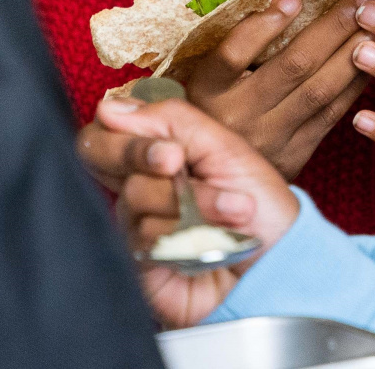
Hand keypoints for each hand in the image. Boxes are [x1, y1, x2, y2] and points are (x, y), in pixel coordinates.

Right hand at [93, 95, 300, 327]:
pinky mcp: (138, 261)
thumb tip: (109, 108)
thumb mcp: (225, 147)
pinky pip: (143, 235)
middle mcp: (140, 182)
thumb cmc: (260, 206)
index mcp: (159, 149)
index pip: (110, 123)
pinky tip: (215, 242)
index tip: (163, 141)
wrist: (279, 265)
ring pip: (134, 193)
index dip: (125, 128)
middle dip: (136, 152)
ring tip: (234, 210)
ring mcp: (135, 221)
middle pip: (95, 151)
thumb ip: (170, 120)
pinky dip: (187, 234)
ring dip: (193, 200)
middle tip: (174, 163)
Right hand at [187, 0, 374, 179]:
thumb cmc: (213, 110)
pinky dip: (354, 85)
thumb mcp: (206, 79)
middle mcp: (237, 117)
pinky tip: (373, 60)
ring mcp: (269, 140)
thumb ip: (238, 46)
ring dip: (353, 53)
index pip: (232, 55)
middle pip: (292, 66)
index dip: (263, 27)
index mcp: (206, 91)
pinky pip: (330, 115)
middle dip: (334, 27)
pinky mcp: (295, 156)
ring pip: (319, 91)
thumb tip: (288, 1)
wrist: (216, 181)